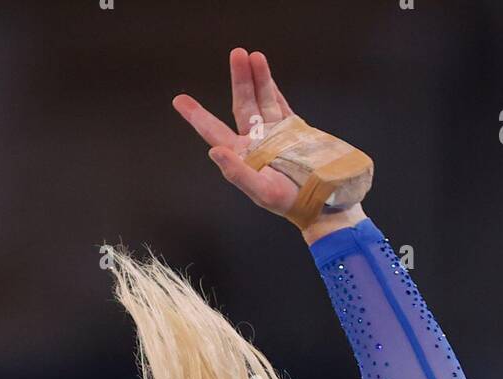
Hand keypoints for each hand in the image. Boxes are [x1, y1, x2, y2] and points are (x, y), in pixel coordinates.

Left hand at [172, 47, 307, 222]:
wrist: (323, 202)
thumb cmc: (290, 202)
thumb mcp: (263, 192)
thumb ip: (238, 173)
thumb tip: (213, 151)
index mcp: (242, 156)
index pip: (214, 131)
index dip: (197, 116)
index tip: (179, 100)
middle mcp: (255, 142)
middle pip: (242, 105)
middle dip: (239, 80)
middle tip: (237, 53)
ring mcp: (274, 134)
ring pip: (262, 99)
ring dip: (258, 78)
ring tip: (253, 55)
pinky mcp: (293, 130)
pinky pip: (279, 105)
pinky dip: (272, 89)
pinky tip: (264, 73)